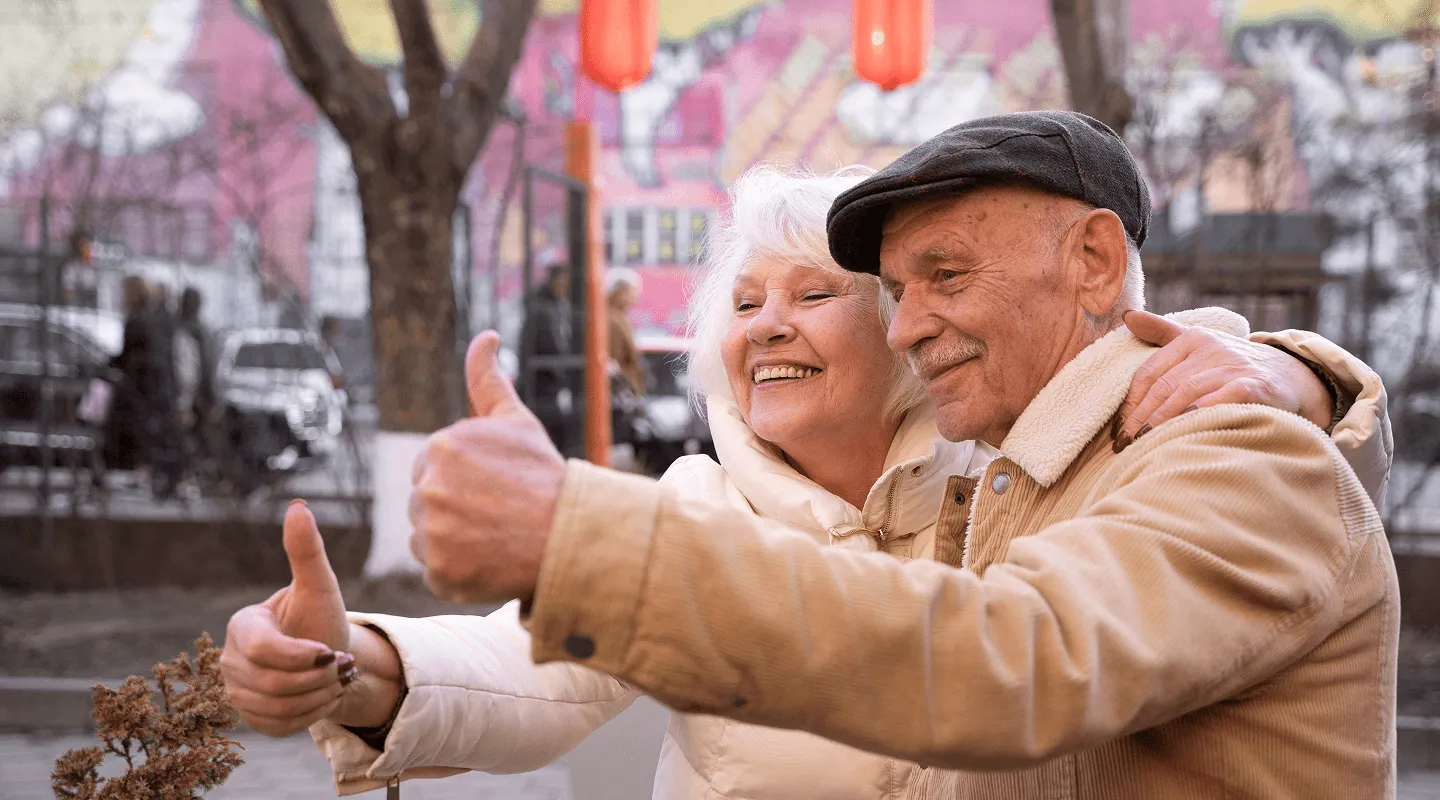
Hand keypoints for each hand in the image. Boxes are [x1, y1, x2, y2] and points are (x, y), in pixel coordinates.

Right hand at [221, 501, 351, 735]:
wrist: (331, 657)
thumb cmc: (322, 618)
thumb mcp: (320, 586)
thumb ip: (306, 551)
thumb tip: (298, 507)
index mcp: (243, 626)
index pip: (262, 650)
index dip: (300, 656)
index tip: (332, 653)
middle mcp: (231, 661)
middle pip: (272, 684)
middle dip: (318, 678)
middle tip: (343, 666)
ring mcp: (237, 693)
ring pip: (278, 707)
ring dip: (320, 696)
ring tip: (335, 679)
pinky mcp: (253, 720)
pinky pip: (282, 726)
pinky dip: (313, 714)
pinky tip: (324, 696)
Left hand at [410, 331, 564, 603]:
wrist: (571, 535)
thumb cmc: (544, 476)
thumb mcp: (517, 421)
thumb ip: (488, 380)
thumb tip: (485, 336)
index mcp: (442, 446)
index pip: (433, 468)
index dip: (465, 480)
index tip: (495, 488)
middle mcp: (429, 487)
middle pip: (426, 502)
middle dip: (455, 508)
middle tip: (497, 514)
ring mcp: (431, 532)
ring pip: (426, 537)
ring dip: (453, 540)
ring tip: (493, 537)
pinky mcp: (438, 571)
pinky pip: (434, 571)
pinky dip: (457, 571)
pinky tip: (488, 559)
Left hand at [1117, 310, 1334, 449]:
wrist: (1293, 376)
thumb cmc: (1233, 366)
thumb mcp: (1199, 343)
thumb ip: (1163, 331)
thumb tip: (1127, 317)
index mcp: (1192, 339)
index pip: (1150, 371)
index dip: (1131, 401)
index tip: (1117, 428)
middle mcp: (1212, 348)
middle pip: (1165, 385)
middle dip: (1141, 417)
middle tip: (1125, 442)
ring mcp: (1234, 366)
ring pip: (1187, 393)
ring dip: (1162, 421)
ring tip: (1144, 443)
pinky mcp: (1255, 385)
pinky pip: (1220, 401)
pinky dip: (1198, 416)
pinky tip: (1181, 434)